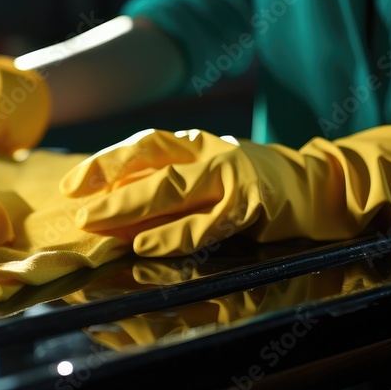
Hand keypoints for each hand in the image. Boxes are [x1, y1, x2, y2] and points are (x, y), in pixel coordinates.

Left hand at [59, 126, 390, 255]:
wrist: (320, 186)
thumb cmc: (251, 184)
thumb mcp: (206, 173)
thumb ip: (165, 184)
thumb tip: (110, 206)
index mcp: (193, 144)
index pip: (140, 147)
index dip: (103, 164)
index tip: (70, 186)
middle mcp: (208, 153)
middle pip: (149, 166)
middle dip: (108, 188)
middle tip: (76, 208)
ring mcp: (232, 175)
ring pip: (173, 189)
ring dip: (131, 208)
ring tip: (99, 224)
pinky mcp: (252, 203)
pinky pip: (206, 223)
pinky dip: (174, 235)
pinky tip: (147, 244)